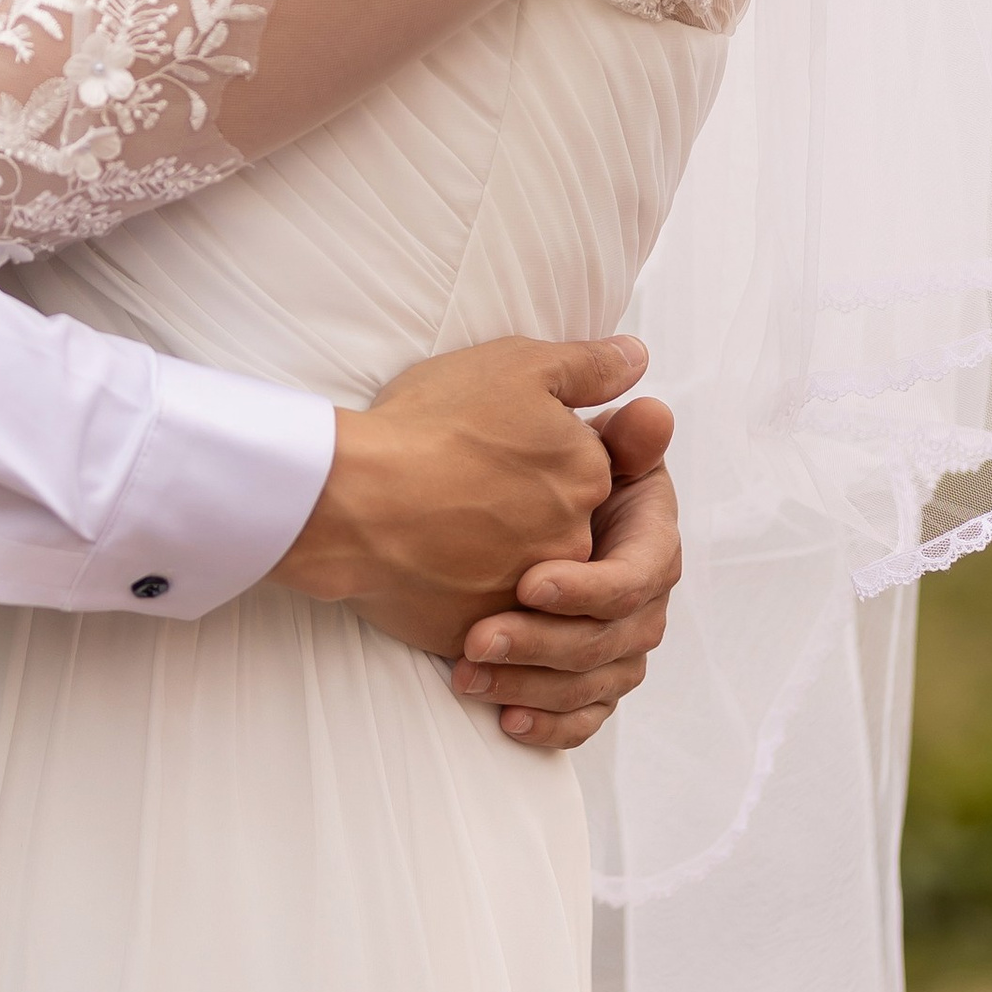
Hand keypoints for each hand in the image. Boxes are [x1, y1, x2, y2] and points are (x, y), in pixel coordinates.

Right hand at [267, 334, 642, 660]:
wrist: (353, 499)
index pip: (581, 465)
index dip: (533, 450)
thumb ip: (588, 366)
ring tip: (436, 519)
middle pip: (556, 521)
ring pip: (520, 570)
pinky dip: (457, 590)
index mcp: (587, 476)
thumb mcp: (517, 366)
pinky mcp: (482, 632)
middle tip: (461, 479)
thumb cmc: (433, 424)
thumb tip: (638, 359)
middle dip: (517, 504)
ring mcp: (528, 593)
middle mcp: (573, 541)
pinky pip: (480, 613)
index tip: (491, 442)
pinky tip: (423, 559)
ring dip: (488, 550)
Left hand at [449, 396, 678, 754]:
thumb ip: (604, 411)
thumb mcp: (551, 414)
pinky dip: (552, 725)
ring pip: (595, 681)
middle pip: (614, 637)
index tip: (528, 583)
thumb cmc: (502, 447)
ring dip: (535, 685)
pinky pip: (584, 715)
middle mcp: (638, 591)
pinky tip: (507, 722)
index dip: (590, 587)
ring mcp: (614, 637)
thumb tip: (653, 406)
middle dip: (546, 643)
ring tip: (470, 675)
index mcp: (645, 530)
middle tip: (480, 638)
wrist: (454, 493)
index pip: (638, 574)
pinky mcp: (582, 673)